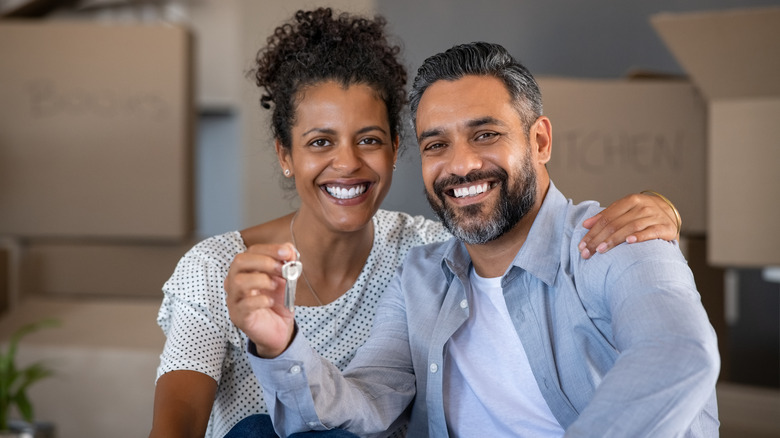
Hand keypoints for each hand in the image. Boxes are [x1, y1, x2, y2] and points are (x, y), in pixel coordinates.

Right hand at [225, 242, 297, 357]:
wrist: (279, 330)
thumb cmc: (278, 303)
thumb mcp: (285, 280)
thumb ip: (287, 264)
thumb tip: (289, 248)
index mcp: (246, 270)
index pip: (251, 251)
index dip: (269, 249)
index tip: (287, 252)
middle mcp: (235, 282)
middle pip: (239, 262)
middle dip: (264, 262)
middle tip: (282, 270)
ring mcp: (234, 299)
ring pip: (238, 281)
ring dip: (261, 280)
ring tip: (275, 286)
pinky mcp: (239, 316)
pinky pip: (244, 305)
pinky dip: (261, 300)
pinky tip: (271, 302)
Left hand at [578, 193, 680, 258]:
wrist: (671, 213)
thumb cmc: (642, 214)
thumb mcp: (625, 211)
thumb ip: (606, 217)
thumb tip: (585, 225)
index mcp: (630, 201)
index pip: (607, 218)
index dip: (593, 231)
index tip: (582, 245)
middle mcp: (643, 206)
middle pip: (616, 224)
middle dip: (598, 239)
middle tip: (587, 252)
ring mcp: (655, 216)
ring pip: (631, 227)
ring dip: (614, 239)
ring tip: (601, 249)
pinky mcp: (666, 227)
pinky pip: (651, 232)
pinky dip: (640, 236)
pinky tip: (629, 242)